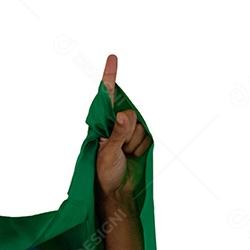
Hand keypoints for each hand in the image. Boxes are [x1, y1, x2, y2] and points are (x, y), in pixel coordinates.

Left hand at [96, 54, 150, 203]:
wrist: (116, 192)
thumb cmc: (104, 173)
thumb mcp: (107, 153)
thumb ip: (117, 134)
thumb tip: (123, 115)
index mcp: (103, 124)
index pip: (107, 97)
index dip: (110, 76)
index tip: (113, 58)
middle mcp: (116, 125)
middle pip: (130, 115)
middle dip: (127, 133)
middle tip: (119, 150)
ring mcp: (128, 133)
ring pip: (140, 127)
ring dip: (133, 144)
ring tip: (124, 156)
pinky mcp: (139, 142)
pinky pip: (147, 138)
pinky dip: (141, 149)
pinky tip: (132, 157)